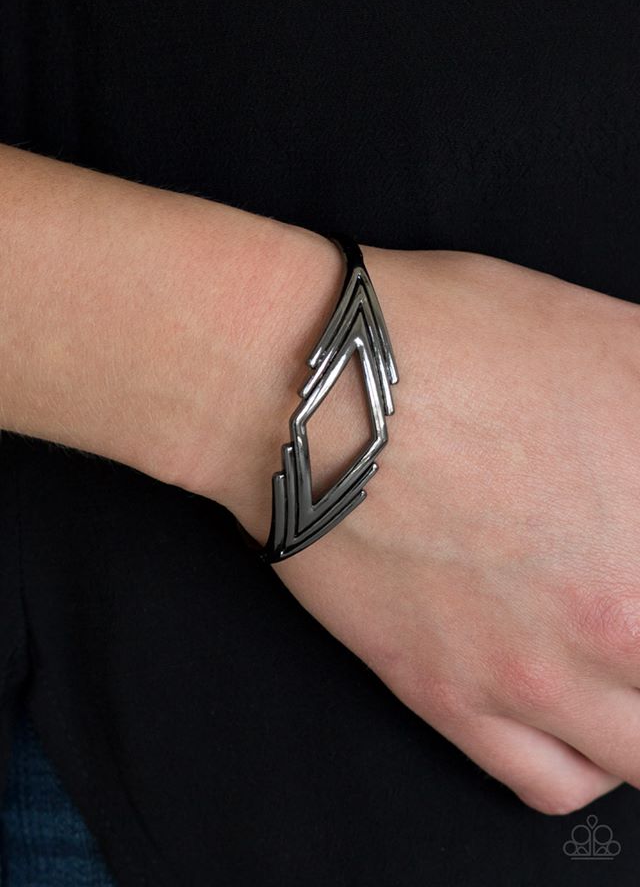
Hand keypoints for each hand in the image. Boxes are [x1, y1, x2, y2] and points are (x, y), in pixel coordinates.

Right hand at [197, 239, 639, 814]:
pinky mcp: (452, 699)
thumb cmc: (450, 346)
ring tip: (623, 662)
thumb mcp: (618, 342)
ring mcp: (534, 676)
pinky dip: (587, 762)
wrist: (312, 393)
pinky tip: (580, 713)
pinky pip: (553, 782)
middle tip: (630, 591)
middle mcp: (617, 619)